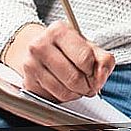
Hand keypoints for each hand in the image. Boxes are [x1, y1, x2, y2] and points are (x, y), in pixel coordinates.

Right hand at [1, 21, 115, 102]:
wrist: (37, 48)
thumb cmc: (65, 47)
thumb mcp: (87, 45)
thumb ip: (102, 59)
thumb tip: (101, 75)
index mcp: (58, 31)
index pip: (84, 58)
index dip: (94, 70)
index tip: (95, 72)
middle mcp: (41, 46)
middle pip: (74, 78)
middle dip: (87, 86)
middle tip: (90, 84)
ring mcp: (31, 65)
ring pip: (64, 91)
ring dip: (77, 93)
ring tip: (78, 85)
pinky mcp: (28, 82)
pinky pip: (54, 98)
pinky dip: (65, 97)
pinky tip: (65, 87)